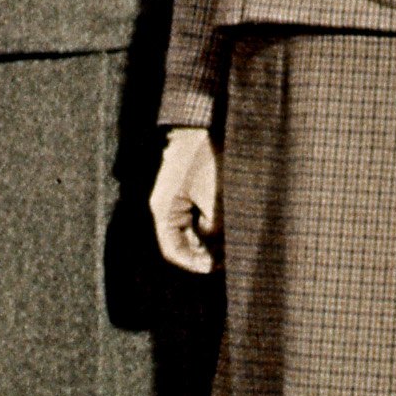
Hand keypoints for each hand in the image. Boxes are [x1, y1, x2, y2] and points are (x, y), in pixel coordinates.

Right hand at [148, 124, 220, 274]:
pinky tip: (228, 229)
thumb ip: (214, 227)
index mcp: (164, 208)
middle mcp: (166, 207)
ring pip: (190, 232)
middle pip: (181, 243)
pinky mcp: (187, 193)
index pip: (172, 249)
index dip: (192, 263)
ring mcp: (176, 200)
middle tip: (228, 259)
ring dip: (209, 241)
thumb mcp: (215, 197)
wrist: (203, 128)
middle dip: (203, 253)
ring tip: (231, 244)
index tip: (214, 267)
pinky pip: (195, 219)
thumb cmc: (206, 160)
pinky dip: (210, 228)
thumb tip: (215, 246)